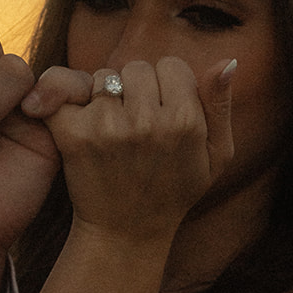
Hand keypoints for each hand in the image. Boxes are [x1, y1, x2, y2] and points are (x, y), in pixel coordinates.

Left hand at [47, 58, 234, 247]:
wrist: (126, 232)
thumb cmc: (175, 190)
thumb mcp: (216, 156)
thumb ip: (220, 105)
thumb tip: (227, 60)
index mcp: (185, 122)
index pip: (172, 65)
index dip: (168, 85)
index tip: (164, 109)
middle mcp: (147, 122)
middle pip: (136, 67)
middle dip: (136, 88)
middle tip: (137, 120)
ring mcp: (108, 127)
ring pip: (104, 77)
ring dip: (106, 95)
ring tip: (113, 126)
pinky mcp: (74, 134)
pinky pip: (64, 89)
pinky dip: (64, 98)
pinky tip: (77, 117)